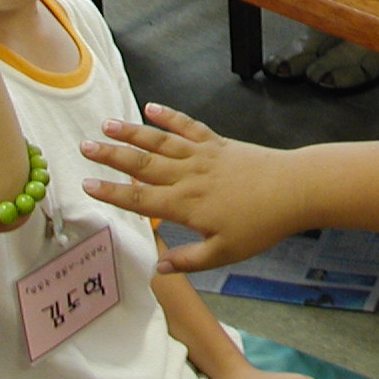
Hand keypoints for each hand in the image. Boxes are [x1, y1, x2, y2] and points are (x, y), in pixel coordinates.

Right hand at [81, 103, 291, 271]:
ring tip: (107, 124)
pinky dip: (170, 116)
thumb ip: (189, 261)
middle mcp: (189, 176)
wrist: (294, 189)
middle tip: (84, 146)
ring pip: (161, 141)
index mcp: (186, 205)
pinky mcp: (218, 144)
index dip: (111, 192)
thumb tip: (158, 269)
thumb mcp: (224, 253)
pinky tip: (151, 108)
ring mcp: (203, 156)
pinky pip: (189, 127)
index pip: (140, 199)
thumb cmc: (261, 224)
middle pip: (142, 164)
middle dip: (111, 155)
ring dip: (132, 132)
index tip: (86, 184)